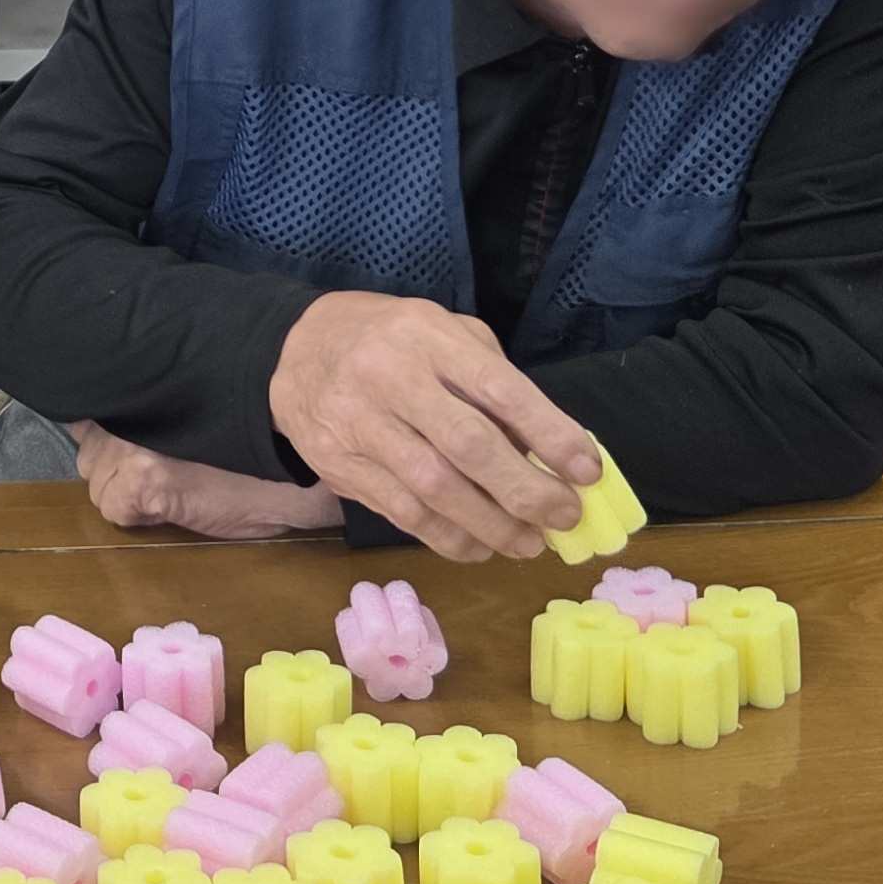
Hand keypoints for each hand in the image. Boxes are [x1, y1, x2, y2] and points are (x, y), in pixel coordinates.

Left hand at [70, 421, 346, 539]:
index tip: (137, 448)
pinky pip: (114, 508)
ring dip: (128, 493)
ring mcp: (132, 443)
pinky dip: (139, 515)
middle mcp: (129, 410)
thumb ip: (145, 409)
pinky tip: (177, 502)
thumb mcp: (193, 415)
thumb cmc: (249, 446)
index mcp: (141, 388)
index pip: (88, 415)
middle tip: (168, 470)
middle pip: (89, 454)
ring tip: (176, 484)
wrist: (295, 474)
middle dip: (118, 469)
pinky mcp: (144, 478)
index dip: (110, 439)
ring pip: (99, 485)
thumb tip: (91, 422)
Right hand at [266, 292, 602, 560]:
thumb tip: (550, 452)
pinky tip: (480, 546)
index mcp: (427, 336)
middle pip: (467, 445)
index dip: (549, 434)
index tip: (587, 471)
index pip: (498, 389)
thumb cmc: (391, 341)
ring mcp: (358, 423)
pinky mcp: (338, 465)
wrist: (295, 349)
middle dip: (525, 491)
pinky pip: (402, 513)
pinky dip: (449, 538)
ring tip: (529, 543)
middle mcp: (389, 376)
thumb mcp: (446, 337)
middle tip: (564, 517)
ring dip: (491, 526)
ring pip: (434, 489)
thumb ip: (494, 384)